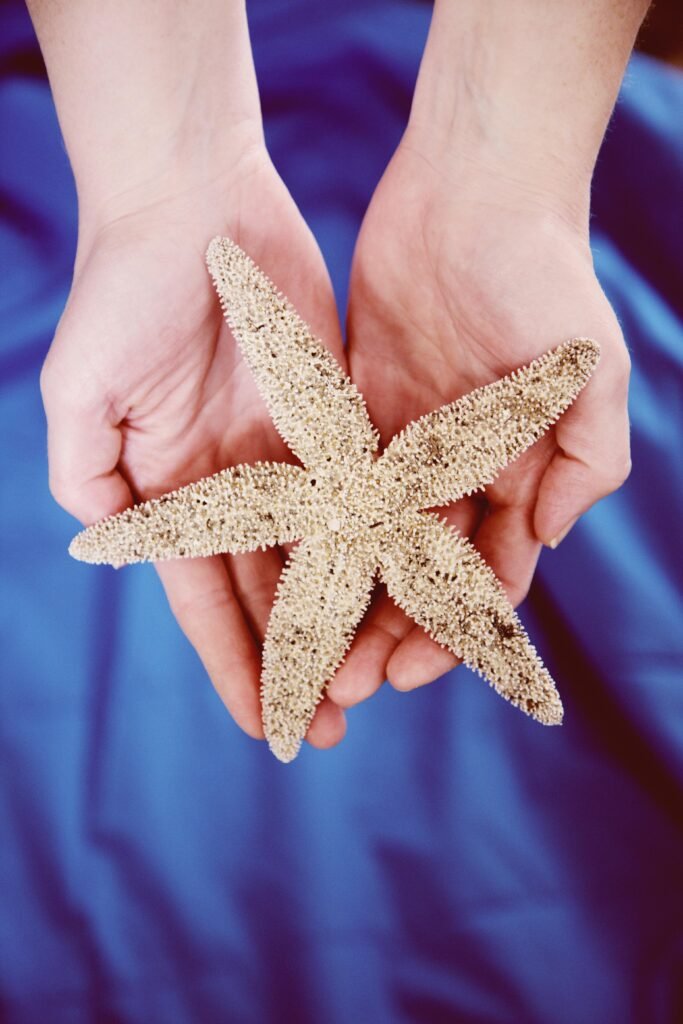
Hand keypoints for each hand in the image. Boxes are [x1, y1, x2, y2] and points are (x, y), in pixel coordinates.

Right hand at [41, 143, 348, 749]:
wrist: (191, 199)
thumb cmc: (124, 288)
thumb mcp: (80, 389)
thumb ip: (89, 475)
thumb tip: (112, 544)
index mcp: (173, 492)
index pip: (208, 601)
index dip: (236, 664)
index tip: (265, 726)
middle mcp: (233, 485)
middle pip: (272, 592)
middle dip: (298, 659)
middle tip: (334, 722)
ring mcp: (288, 454)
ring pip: (325, 554)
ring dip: (349, 616)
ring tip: (383, 675)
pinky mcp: (336, 416)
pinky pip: (366, 491)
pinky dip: (385, 542)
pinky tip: (412, 588)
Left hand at [326, 136, 630, 707]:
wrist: (474, 188)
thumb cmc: (544, 276)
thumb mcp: (589, 372)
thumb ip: (585, 460)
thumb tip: (547, 539)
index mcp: (518, 474)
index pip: (484, 573)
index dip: (452, 629)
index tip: (412, 673)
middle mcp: (459, 471)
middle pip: (421, 574)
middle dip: (389, 632)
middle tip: (347, 686)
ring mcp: (405, 443)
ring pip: (370, 544)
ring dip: (345, 602)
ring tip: (308, 653)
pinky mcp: (355, 411)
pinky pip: (330, 485)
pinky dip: (310, 535)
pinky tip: (280, 578)